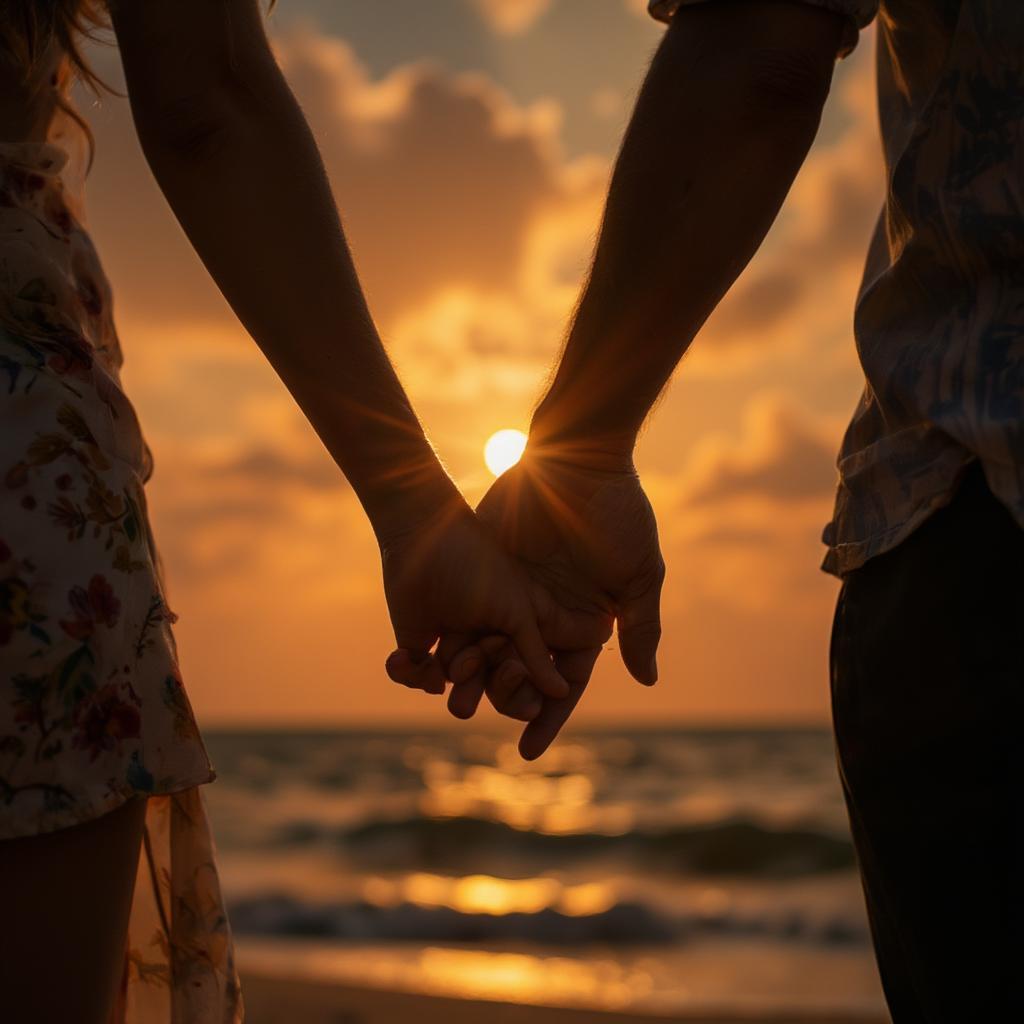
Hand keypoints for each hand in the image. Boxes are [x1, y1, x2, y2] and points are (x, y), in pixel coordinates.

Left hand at [379, 495, 572, 701]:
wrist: (423, 535)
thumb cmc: (480, 567)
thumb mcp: (516, 612)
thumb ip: (536, 653)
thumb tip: (562, 693)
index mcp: (513, 631)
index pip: (521, 675)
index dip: (518, 687)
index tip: (511, 674)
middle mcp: (484, 639)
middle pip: (484, 686)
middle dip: (474, 686)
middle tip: (468, 661)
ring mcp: (451, 641)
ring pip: (449, 683)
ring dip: (439, 677)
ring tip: (435, 663)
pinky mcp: (417, 641)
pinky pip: (413, 675)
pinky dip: (406, 672)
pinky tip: (401, 658)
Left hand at [439, 447, 664, 757]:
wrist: (575, 456)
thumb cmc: (617, 512)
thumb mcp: (639, 571)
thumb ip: (640, 626)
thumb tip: (647, 680)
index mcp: (583, 624)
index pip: (563, 684)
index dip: (548, 717)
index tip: (528, 749)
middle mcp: (545, 616)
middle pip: (520, 674)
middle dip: (502, 699)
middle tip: (484, 714)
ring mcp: (513, 595)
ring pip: (488, 648)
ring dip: (471, 676)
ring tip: (452, 699)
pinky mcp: (486, 571)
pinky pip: (464, 613)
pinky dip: (451, 639)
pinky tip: (435, 661)